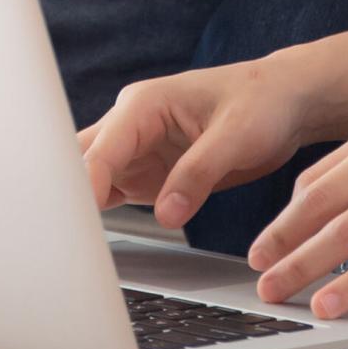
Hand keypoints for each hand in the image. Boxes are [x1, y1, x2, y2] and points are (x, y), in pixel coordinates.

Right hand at [78, 54, 319, 227]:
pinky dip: (101, 216)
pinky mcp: (149, 173)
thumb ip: (198, 174)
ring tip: (69, 246)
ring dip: (80, 209)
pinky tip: (90, 239)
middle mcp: (131, 126)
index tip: (76, 221)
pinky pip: (115, 195)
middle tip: (61, 237)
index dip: (84, 186)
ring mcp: (137, 151)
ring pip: (92, 181)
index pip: (100, 150)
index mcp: (144, 105)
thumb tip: (167, 214)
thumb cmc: (263, 102)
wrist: (286, 103)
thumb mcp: (236, 136)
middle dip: (67, 196)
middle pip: (82, 162)